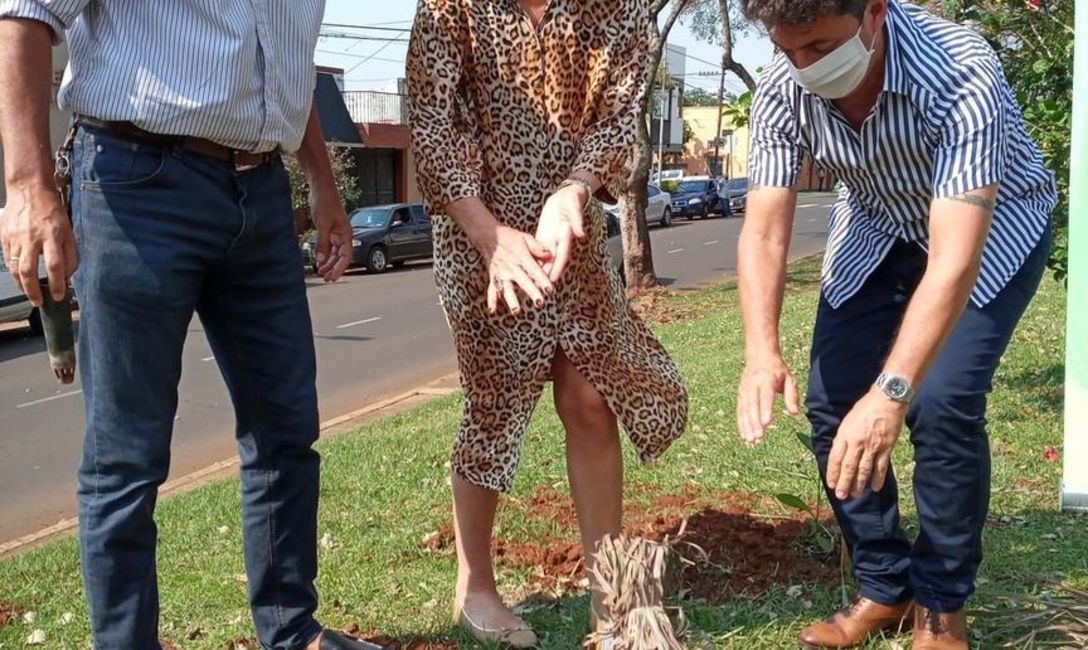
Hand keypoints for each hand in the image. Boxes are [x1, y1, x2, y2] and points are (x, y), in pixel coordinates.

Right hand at [0, 180, 77, 305]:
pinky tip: (19, 279)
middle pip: (28, 270)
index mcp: (52, 235)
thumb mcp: (68, 231)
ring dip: (21, 285)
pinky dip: (13, 272)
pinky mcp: (4, 236)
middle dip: (33, 290)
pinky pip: (7, 259)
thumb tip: (68, 275)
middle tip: (39, 302)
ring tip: (29, 293)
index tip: (59, 295)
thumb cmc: (51, 211)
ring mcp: (15, 237)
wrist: (29, 190)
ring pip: (14, 267)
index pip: (55, 265)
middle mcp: (32, 238)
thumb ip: (70, 254)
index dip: (57, 283)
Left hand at [310, 191, 350, 282]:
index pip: (346, 257)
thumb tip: (321, 261)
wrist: (321, 189)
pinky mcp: (327, 230)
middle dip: (334, 269)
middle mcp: (343, 235)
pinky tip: (317, 261)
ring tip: (320, 272)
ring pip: (334, 253)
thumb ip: (322, 243)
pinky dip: (323, 254)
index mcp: (346, 234)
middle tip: (325, 279)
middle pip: (341, 257)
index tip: (332, 278)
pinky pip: (327, 246)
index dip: (340, 269)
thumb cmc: (325, 203)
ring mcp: (335, 233)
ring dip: (328, 263)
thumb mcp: (323, 225)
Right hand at [477, 225, 553, 315]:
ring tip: (516, 311)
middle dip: (532, 292)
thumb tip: (550, 255)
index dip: (542, 280)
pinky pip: (492, 289)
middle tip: (540, 303)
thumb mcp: (525, 237)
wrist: (488, 236)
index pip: (534, 270)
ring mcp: (501, 273)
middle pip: (523, 281)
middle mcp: (511, 267)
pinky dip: (492, 300)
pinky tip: (493, 311)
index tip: (550, 290)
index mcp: (521, 257)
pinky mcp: (493, 276)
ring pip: (507, 288)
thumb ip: (537, 247)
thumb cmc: (509, 237)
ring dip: (511, 300)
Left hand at [535, 184, 586, 282]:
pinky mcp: (543, 239)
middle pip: (551, 263)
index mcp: (566, 237)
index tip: (552, 279)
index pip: (562, 255)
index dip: (557, 268)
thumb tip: (581, 234)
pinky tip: (522, 270)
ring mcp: (550, 243)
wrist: (565, 198)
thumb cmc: (571, 201)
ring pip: (543, 261)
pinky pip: (536, 253)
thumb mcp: (574, 208)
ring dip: (537, 273)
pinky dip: (531, 262)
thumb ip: (577, 221)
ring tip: (528, 286)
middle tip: (538, 290)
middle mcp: (558, 243)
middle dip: (545, 276)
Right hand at [736, 354, 800, 443]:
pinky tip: (744, 435)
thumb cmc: (777, 370)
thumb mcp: (789, 378)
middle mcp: (753, 385)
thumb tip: (794, 413)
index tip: (766, 423)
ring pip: (744, 410)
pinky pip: (739, 411)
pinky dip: (741, 423)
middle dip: (754, 422)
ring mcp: (744, 390)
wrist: (759, 356)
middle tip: (758, 437)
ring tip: (750, 440)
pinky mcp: (740, 395)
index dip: (765, 410)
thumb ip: (792, 395)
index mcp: (767, 380)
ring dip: (746, 426)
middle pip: (752, 406)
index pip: (765, 396)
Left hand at [826, 388, 906, 499]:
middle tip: (841, 496)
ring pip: (864, 470)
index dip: (833, 473)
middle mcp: (857, 442)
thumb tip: (838, 452)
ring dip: (859, 484)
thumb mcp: (847, 420)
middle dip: (844, 483)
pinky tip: (874, 488)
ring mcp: (872, 446)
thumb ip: (843, 437)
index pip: (836, 458)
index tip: (831, 484)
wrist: (886, 400)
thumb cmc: (865, 407)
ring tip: (855, 495)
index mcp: (845, 435)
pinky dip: (877, 479)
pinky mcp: (886, 448)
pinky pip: (880, 467)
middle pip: (849, 467)